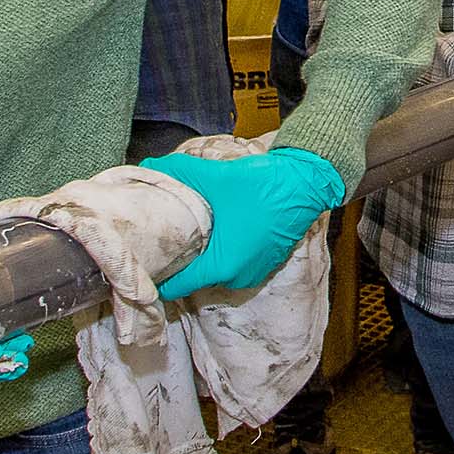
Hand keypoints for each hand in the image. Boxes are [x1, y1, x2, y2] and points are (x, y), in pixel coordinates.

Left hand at [146, 147, 345, 299]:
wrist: (306, 183)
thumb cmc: (262, 184)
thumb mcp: (215, 175)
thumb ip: (178, 172)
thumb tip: (149, 167)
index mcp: (221, 265)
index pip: (175, 287)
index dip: (158, 274)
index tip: (147, 259)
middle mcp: (238, 276)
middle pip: (196, 278)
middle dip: (182, 260)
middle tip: (169, 238)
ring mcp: (255, 272)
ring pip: (216, 271)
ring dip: (206, 256)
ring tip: (196, 231)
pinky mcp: (267, 263)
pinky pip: (236, 264)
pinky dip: (226, 252)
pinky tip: (222, 229)